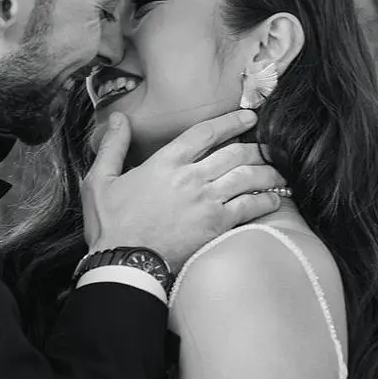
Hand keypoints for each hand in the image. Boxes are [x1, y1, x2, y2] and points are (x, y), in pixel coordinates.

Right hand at [81, 110, 284, 271]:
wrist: (123, 262)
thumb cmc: (110, 224)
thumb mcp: (100, 180)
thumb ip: (112, 146)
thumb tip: (117, 118)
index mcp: (165, 162)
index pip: (205, 132)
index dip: (230, 121)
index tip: (248, 117)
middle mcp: (190, 177)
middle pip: (234, 152)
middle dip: (256, 147)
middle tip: (268, 147)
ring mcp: (206, 201)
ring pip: (247, 176)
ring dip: (267, 172)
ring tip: (277, 172)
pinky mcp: (216, 225)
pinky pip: (250, 206)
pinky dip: (266, 200)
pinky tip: (274, 198)